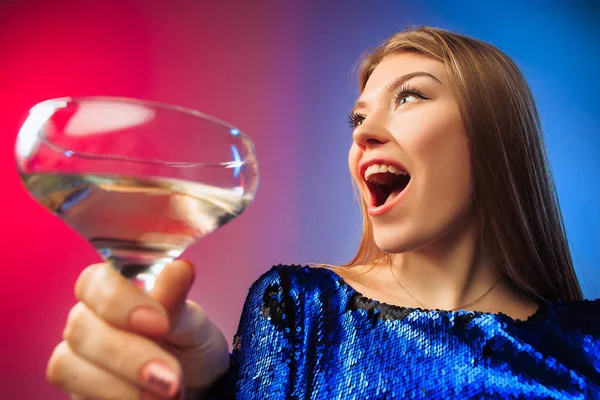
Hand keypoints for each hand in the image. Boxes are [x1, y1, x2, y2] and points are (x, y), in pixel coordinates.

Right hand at [46, 260, 229, 398]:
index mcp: (113, 289)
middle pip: (81, 328)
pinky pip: (78, 396)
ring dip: (122, 385)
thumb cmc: (190, 344)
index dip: (120, 302)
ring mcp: (76, 357)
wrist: (196, 387)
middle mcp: (87, 319)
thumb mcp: (192, 323)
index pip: (95, 281)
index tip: (159, 324)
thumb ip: (177, 300)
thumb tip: (181, 268)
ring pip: (69, 365)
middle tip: (171, 376)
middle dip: (129, 356)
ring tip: (168, 394)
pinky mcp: (77, 391)